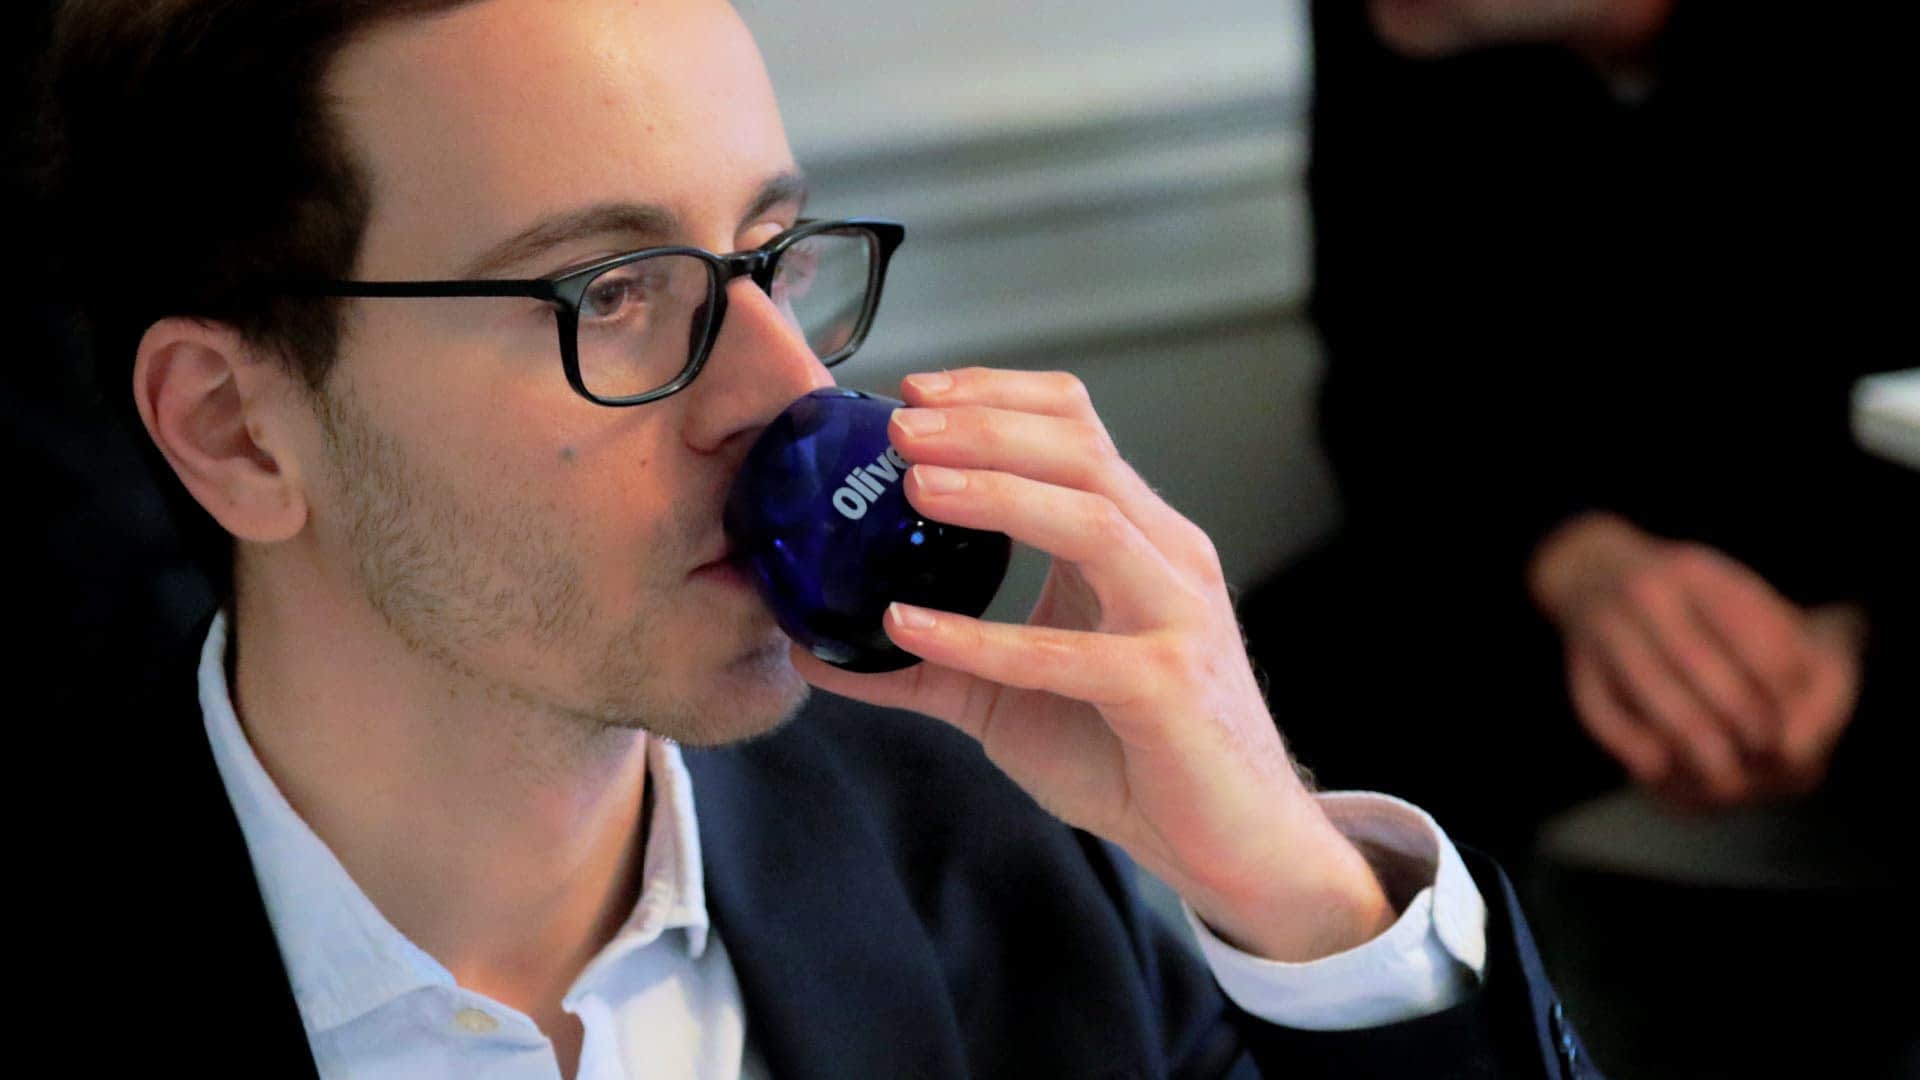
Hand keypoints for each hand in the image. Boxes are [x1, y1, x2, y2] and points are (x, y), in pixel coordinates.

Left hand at [794, 368, 1393, 962]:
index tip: (915, 393)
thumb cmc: (1137, 759)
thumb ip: (925, 665)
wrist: (1235, 846)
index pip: (1076, 427)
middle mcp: (1166, 559)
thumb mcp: (1010, 695)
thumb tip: (818, 651)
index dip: (996, 395)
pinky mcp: (1168, 689)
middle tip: (900, 427)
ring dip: (997, 493)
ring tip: (916, 484)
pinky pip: (1071, 651)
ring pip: (1092, 520)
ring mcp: (1175, 618)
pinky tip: (912, 628)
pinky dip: (986, 636)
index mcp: (1138, 539)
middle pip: (1080, 451)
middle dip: (984, 427)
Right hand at [1531, 513, 1863, 808]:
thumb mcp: (1726, 586)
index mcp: (1694, 571)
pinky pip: (1603, 715)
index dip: (1782, 682)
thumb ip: (1768, 630)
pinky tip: (1660, 767)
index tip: (1798, 707)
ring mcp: (1605, 628)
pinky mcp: (1578, 666)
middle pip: (1705, 669)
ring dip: (1698, 747)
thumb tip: (1804, 694)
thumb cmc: (1679, 590)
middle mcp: (1645, 593)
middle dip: (1746, 720)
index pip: (1752, 632)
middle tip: (1769, 750)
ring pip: (1657, 697)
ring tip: (1728, 777)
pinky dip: (1632, 746)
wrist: (1588, 569)